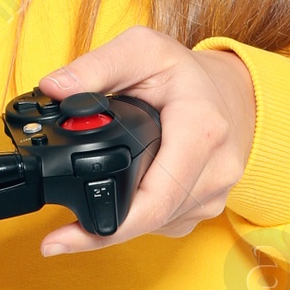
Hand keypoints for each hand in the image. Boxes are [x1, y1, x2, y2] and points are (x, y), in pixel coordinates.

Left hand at [34, 27, 256, 255]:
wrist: (235, 93)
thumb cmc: (185, 72)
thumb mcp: (142, 50)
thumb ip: (95, 67)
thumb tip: (54, 87)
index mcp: (202, 131)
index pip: (154, 199)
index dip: (105, 227)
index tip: (60, 240)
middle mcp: (216, 170)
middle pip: (149, 219)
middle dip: (100, 229)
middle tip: (58, 234)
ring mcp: (214, 194)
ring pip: (155, 226)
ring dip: (118, 222)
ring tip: (85, 206)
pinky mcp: (206, 207)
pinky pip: (164, 223)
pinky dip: (137, 217)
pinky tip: (120, 197)